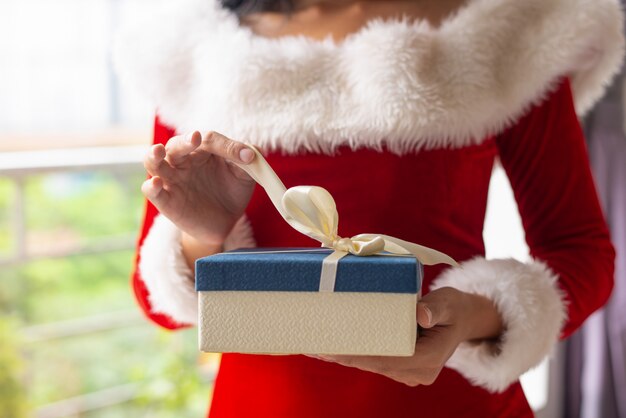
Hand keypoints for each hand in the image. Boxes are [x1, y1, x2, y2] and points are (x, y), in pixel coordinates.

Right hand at [142, 131, 255, 246]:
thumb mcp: (244, 175)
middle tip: (196, 138)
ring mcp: (172, 180)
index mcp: (203, 150)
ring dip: (154, 155)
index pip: (209, 140)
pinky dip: (151, 186)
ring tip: (158, 151)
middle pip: (176, 145)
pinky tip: (157, 183)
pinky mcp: (166, 201)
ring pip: (153, 162)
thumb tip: (251, 152)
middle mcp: (184, 161)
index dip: (228, 146)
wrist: (225, 222)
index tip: (247, 156)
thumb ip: (247, 161)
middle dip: (185, 141)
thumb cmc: (232, 191)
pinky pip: (151, 191)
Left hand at [311, 287, 502, 386]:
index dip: (358, 353)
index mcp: (429, 359)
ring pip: (369, 364)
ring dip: (343, 355)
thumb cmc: (454, 307)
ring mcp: (409, 373)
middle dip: (342, 355)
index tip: (332, 347)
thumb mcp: (449, 301)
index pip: (387, 358)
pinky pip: (373, 362)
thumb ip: (436, 308)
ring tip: (312, 345)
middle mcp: (418, 372)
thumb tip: (421, 313)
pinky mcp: (401, 368)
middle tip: (311, 344)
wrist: (463, 319)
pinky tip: (329, 347)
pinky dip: (352, 354)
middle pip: (373, 363)